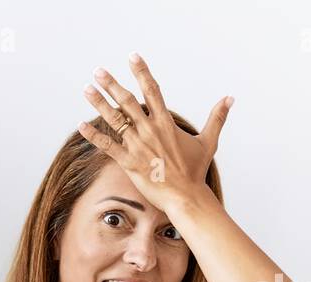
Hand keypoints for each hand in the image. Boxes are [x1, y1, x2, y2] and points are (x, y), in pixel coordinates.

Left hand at [77, 53, 231, 214]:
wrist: (185, 196)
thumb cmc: (195, 171)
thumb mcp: (208, 141)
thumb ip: (217, 117)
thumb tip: (230, 98)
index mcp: (166, 122)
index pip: (152, 90)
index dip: (142, 72)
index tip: (132, 57)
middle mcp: (150, 130)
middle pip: (127, 101)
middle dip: (111, 84)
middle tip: (98, 70)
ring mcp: (138, 145)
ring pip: (114, 119)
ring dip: (98, 103)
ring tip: (86, 89)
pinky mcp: (129, 162)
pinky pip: (107, 145)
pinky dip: (93, 135)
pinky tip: (80, 126)